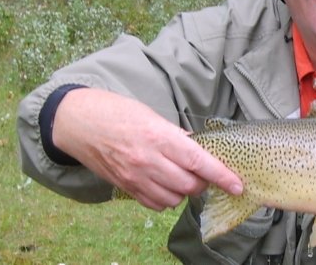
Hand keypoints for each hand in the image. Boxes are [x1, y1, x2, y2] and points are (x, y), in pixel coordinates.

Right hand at [51, 88, 243, 210]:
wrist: (78, 122)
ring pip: (174, 198)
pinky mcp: (124, 187)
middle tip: (201, 172)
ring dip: (183, 191)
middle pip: (190, 185)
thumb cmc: (115, 111)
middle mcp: (148, 160)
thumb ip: (175, 135)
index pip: (199, 162)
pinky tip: (163, 185)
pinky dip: (165, 199)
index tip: (237, 185)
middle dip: (202, 182)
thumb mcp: (151, 115)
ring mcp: (135, 177)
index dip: (222, 176)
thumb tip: (198, 147)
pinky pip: (154, 204)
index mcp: (159, 136)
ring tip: (180, 176)